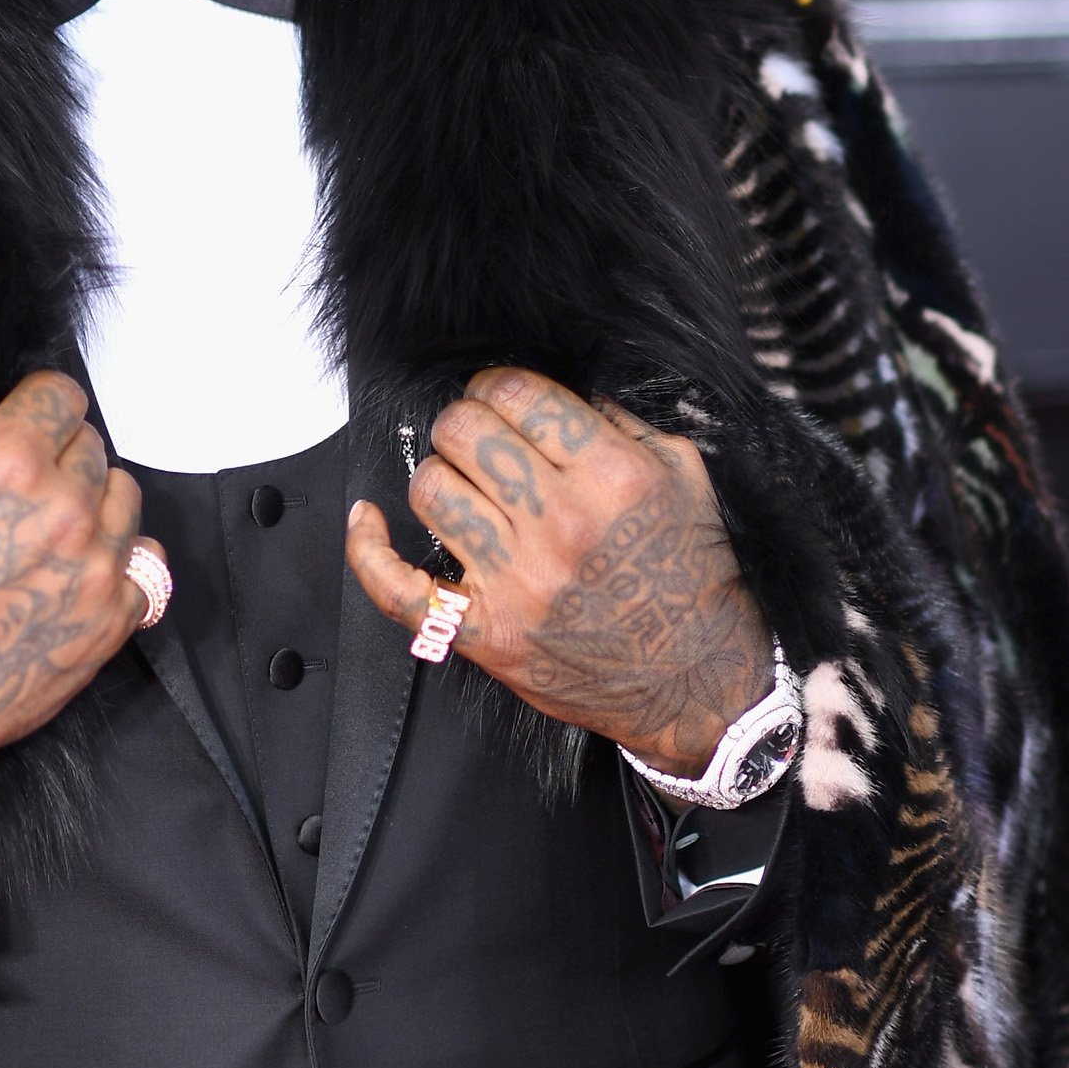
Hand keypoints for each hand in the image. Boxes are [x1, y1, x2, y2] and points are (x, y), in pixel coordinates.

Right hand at [0, 372, 159, 808]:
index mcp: (10, 468)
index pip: (60, 394)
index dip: (33, 405)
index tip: (19, 424)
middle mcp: (67, 513)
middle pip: (92, 446)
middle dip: (55, 455)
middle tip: (14, 490)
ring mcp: (98, 571)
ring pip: (124, 498)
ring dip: (91, 501)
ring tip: (42, 530)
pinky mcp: (112, 623)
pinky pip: (142, 564)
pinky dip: (113, 561)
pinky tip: (68, 573)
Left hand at [345, 367, 771, 777]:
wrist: (700, 682)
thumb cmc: (693, 580)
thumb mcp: (684, 479)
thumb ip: (623, 427)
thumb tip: (565, 395)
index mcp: (612, 477)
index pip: (517, 395)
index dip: (498, 385)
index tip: (500, 397)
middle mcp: (560, 524)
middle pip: (464, 433)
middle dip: (467, 424)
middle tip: (481, 440)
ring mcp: (516, 583)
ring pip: (430, 490)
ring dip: (441, 477)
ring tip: (464, 488)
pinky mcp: (486, 634)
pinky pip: (399, 588)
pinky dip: (369, 549)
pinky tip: (368, 518)